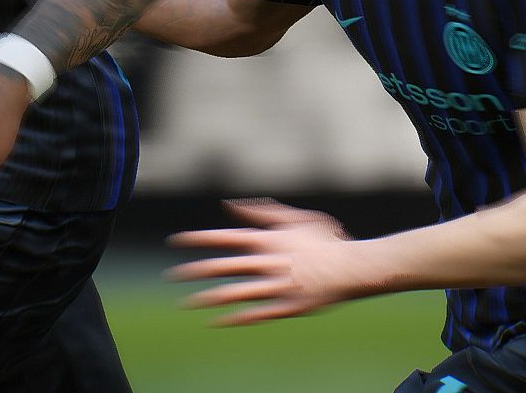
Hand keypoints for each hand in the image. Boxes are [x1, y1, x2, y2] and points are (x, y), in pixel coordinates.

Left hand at [165, 199, 379, 325]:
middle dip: (193, 271)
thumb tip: (229, 205)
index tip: (175, 242)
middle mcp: (267, 263)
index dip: (197, 240)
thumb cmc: (325, 241)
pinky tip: (215, 321)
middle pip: (222, 267)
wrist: (354, 268)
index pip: (224, 238)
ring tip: (185, 303)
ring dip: (206, 299)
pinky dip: (234, 318)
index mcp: (268, 240)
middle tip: (170, 276)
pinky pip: (255, 315)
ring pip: (234, 294)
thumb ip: (262, 212)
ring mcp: (276, 287)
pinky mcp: (287, 307)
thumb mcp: (296, 219)